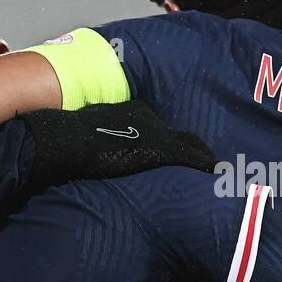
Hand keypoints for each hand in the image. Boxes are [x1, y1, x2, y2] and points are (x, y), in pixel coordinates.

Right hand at [21, 100, 215, 186]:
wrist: (68, 140)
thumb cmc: (69, 139)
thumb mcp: (89, 134)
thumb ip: (101, 140)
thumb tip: (94, 154)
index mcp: (131, 111)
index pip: (159, 126)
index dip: (171, 141)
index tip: (180, 152)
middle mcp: (148, 117)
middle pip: (179, 134)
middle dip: (193, 148)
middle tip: (205, 162)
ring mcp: (155, 131)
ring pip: (189, 143)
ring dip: (200, 156)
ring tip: (213, 170)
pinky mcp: (159, 148)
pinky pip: (189, 156)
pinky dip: (202, 163)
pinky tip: (212, 171)